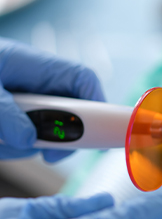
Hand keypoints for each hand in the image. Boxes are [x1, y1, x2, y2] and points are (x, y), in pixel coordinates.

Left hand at [0, 38, 104, 161]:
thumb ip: (3, 112)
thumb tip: (28, 139)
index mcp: (31, 65)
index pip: (81, 79)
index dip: (95, 103)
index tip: (92, 131)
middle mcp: (30, 84)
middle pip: (67, 111)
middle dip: (58, 135)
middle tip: (47, 153)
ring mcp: (18, 103)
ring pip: (41, 130)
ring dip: (22, 145)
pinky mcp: (6, 120)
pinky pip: (18, 139)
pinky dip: (7, 146)